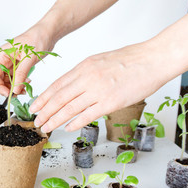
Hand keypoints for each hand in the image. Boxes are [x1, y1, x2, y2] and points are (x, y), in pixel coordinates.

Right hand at [0, 27, 54, 96]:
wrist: (47, 34)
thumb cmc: (37, 38)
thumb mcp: (28, 58)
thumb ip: (21, 75)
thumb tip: (15, 90)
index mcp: (2, 54)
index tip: (8, 93)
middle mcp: (4, 59)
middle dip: (6, 88)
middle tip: (15, 94)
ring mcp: (10, 63)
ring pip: (6, 81)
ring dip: (14, 88)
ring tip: (24, 89)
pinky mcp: (17, 66)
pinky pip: (15, 79)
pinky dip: (19, 84)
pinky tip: (26, 84)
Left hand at [29, 42, 170, 132]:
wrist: (153, 59)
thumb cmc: (131, 59)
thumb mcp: (100, 60)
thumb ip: (85, 73)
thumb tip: (72, 85)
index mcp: (84, 67)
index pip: (57, 85)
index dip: (43, 98)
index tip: (34, 106)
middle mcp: (87, 78)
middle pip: (58, 98)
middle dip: (44, 111)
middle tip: (36, 121)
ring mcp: (98, 91)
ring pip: (69, 109)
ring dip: (55, 120)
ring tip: (45, 128)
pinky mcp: (110, 103)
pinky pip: (87, 115)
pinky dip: (74, 123)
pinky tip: (67, 128)